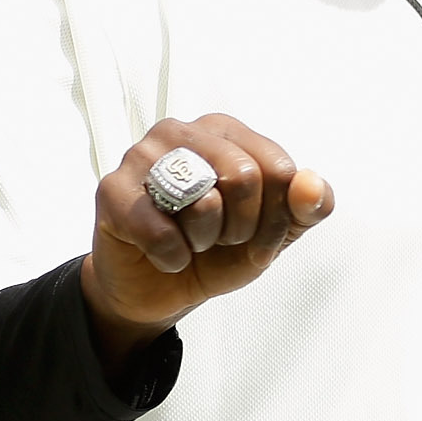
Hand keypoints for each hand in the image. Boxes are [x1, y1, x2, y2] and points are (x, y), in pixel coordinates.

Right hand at [81, 117, 332, 365]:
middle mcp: (179, 132)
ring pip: (203, 200)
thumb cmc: (215, 251)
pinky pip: (161, 231)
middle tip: (220, 239)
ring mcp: (140, 157)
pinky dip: (173, 257)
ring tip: (191, 241)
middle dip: (242, 227)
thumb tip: (310, 184)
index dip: (276, 215)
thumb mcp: (273, 234)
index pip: (278, 167)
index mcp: (223, 131)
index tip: (255, 231)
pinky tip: (166, 256)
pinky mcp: (111, 191)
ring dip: (205, 240)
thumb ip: (305, 208)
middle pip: (243, 177)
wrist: (158, 289)